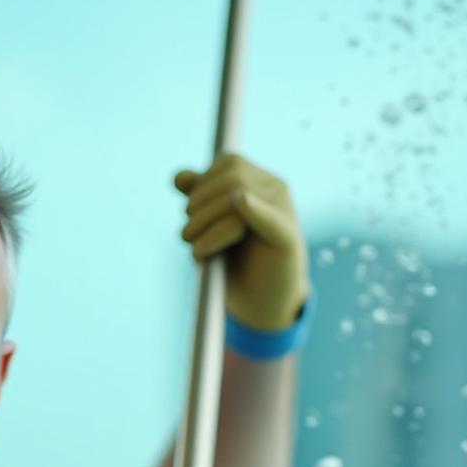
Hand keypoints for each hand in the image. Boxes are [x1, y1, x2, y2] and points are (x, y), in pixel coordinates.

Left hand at [175, 154, 309, 330]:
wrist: (262, 302)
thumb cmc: (237, 262)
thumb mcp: (211, 227)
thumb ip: (199, 199)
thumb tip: (179, 177)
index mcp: (261, 182)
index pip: (229, 163)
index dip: (203, 184)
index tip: (191, 213)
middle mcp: (276, 190)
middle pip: (232, 177)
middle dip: (199, 205)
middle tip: (188, 236)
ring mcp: (285, 212)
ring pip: (238, 196)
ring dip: (206, 222)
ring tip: (196, 249)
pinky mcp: (287, 239)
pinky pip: (269, 218)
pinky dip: (254, 209)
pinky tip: (242, 203)